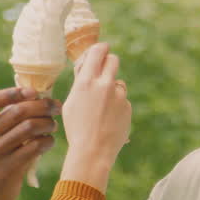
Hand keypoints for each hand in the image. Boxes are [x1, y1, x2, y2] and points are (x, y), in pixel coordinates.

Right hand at [0, 87, 59, 199]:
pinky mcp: (9, 168)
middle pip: (18, 111)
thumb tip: (39, 99)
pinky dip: (47, 141)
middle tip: (56, 107)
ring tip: (53, 126)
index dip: (12, 92)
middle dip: (43, 106)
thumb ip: (6, 122)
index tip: (32, 91)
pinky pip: (35, 147)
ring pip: (30, 127)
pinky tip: (49, 142)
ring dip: (48, 124)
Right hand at [59, 42, 130, 189]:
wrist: (93, 151)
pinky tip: (109, 120)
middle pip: (113, 59)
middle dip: (109, 62)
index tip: (101, 50)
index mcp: (86, 81)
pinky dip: (117, 106)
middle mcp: (104, 85)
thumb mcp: (71, 102)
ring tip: (102, 107)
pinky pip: (122, 100)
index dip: (100, 48)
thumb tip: (86, 69)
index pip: (97, 51)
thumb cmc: (76, 128)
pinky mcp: (127, 107)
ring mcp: (119, 96)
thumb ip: (81, 84)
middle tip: (105, 70)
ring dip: (112, 88)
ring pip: (118, 82)